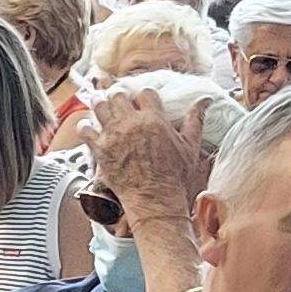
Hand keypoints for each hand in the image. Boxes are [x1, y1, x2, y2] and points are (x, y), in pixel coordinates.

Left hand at [87, 92, 206, 224]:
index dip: (144, 95)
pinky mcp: (100, 149)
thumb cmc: (175, 175)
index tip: (142, 100)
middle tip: (119, 99)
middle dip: (119, 95)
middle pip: (119, 95)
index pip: (145, 93)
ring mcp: (113, 134)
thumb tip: (205, 100)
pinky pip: (85, 129)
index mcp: (154, 119)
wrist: (155, 198)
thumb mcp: (190, 145)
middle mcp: (131, 123)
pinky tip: (88, 125)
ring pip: (100, 106)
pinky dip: (85, 125)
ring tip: (101, 102)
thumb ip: (195, 120)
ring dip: (100, 102)